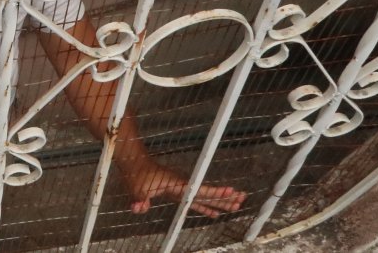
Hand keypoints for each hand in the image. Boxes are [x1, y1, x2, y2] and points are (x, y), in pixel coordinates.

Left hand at [122, 160, 245, 217]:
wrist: (135, 164)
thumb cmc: (136, 174)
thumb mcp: (136, 187)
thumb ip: (138, 199)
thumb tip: (138, 208)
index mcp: (177, 185)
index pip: (199, 190)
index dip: (214, 192)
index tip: (231, 190)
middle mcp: (183, 185)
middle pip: (207, 193)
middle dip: (224, 197)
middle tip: (243, 199)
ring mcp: (182, 188)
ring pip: (204, 197)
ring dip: (219, 201)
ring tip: (237, 204)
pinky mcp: (178, 191)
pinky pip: (196, 200)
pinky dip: (205, 206)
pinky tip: (213, 213)